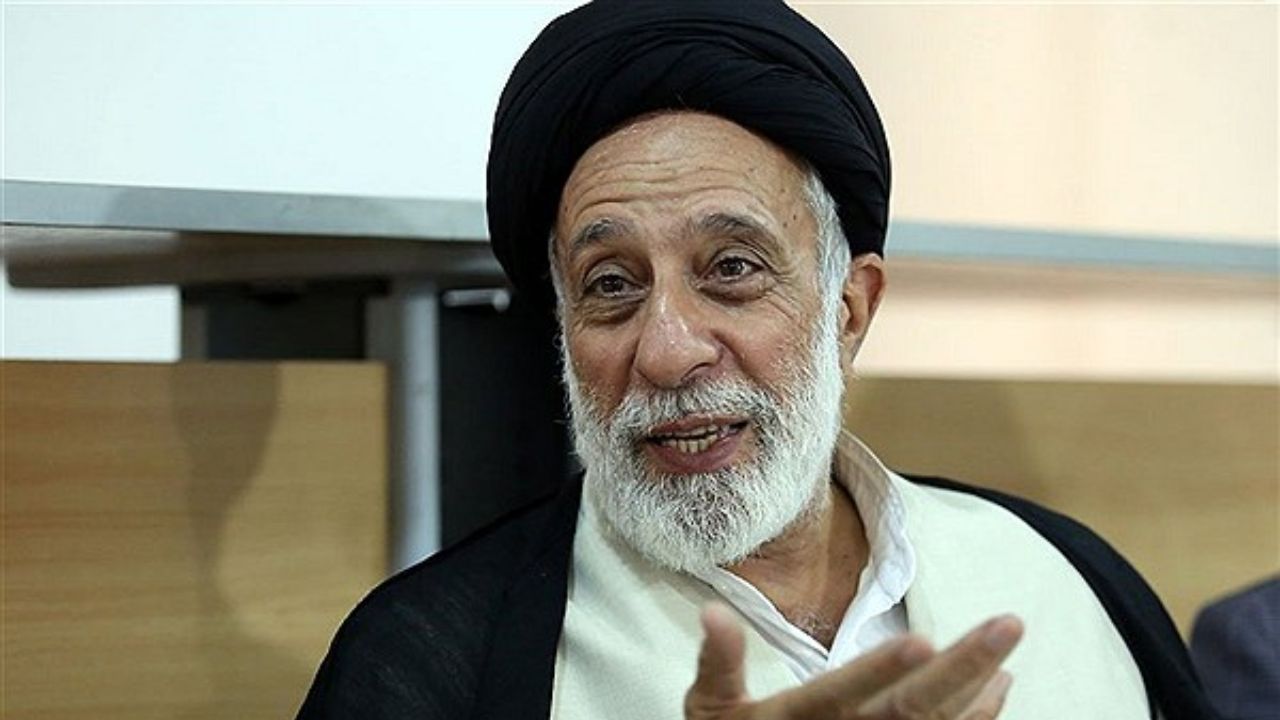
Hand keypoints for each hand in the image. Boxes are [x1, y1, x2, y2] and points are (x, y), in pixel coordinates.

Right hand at [685, 603, 1021, 718]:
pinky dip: (977, 718)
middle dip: (963, 667)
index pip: (844, 694)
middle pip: (912, 711)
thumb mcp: (711, 709)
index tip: (921, 640)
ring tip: (1009, 646)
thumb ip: (719, 663)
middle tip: (1010, 624)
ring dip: (979, 691)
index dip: (880, 670)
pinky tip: (999, 687)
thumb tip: (713, 612)